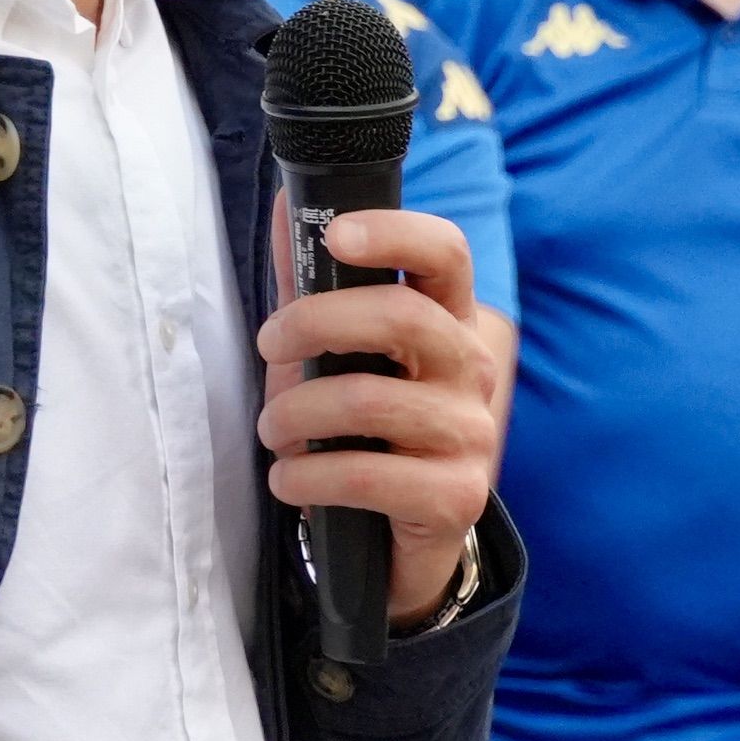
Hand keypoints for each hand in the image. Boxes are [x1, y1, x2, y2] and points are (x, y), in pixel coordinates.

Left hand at [259, 202, 502, 629]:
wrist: (390, 540)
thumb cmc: (357, 429)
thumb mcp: (330, 354)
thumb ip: (312, 284)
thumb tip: (288, 199)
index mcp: (447, 320)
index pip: (446, 253)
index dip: (395, 234)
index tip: (335, 236)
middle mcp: (470, 369)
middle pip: (402, 316)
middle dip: (316, 323)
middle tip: (268, 344)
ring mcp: (470, 434)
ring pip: (371, 399)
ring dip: (295, 413)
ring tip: (271, 430)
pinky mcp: (456, 497)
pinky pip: (367, 476)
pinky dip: (307, 477)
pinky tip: (288, 481)